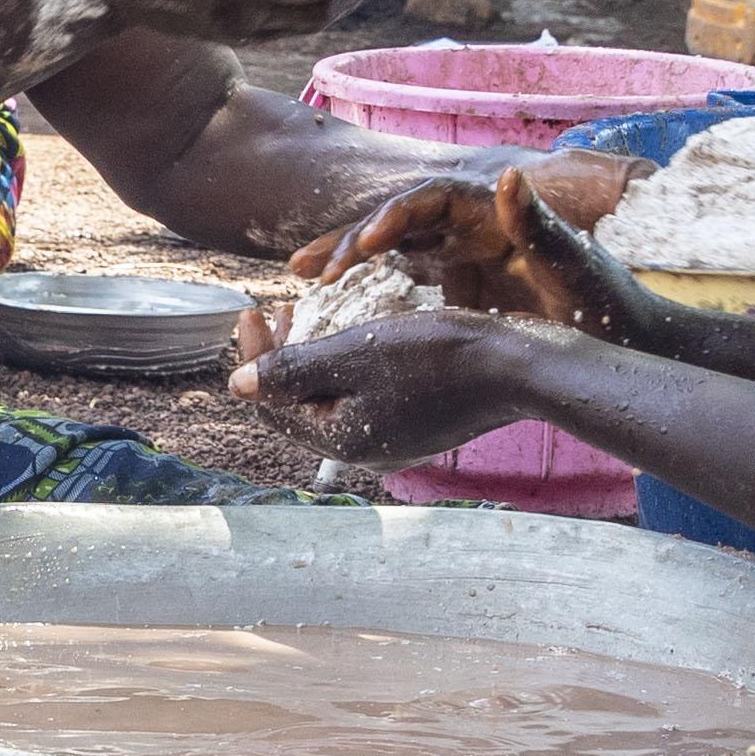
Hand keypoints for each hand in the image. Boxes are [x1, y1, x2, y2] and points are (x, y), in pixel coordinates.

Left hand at [225, 300, 532, 468]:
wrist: (519, 367)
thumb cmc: (440, 355)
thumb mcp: (358, 352)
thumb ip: (294, 370)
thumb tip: (236, 387)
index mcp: (342, 437)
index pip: (275, 402)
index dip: (253, 355)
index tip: (252, 307)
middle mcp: (364, 448)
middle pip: (299, 405)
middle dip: (279, 357)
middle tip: (274, 310)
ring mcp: (393, 437)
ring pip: (331, 399)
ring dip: (312, 359)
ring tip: (307, 317)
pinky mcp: (416, 422)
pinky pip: (362, 396)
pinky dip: (346, 366)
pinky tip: (354, 338)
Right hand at [283, 158, 657, 339]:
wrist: (627, 340)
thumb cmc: (607, 304)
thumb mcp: (575, 266)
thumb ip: (538, 223)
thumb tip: (509, 174)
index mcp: (495, 213)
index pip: (430, 202)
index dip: (393, 218)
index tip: (365, 245)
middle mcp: (473, 227)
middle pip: (398, 222)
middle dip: (349, 240)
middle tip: (305, 268)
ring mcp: (465, 256)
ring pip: (393, 251)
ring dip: (349, 261)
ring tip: (304, 280)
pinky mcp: (462, 286)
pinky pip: (406, 282)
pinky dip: (371, 291)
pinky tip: (336, 311)